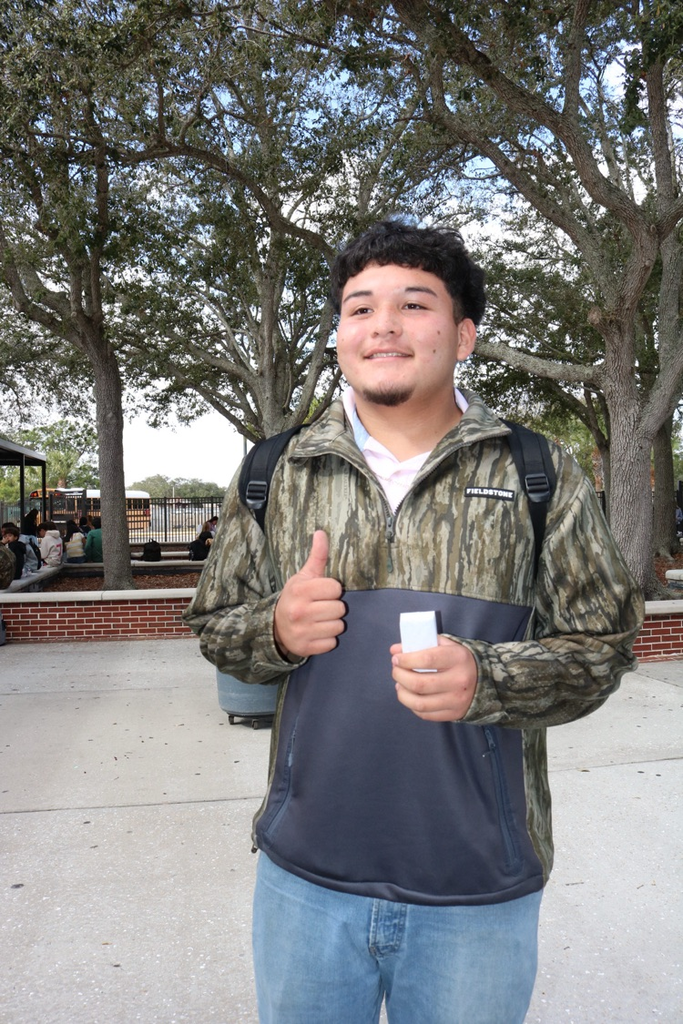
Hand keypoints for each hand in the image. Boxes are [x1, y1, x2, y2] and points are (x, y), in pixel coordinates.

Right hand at [273, 530, 345, 658]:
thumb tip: (321, 532)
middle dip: (334, 607)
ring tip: (321, 620)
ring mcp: (302, 631)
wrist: (275, 626)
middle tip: (322, 607)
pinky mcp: (306, 648)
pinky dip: (328, 639)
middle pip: (340, 608)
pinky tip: (317, 632)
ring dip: (333, 624)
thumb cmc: (295, 598)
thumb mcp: (303, 576)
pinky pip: (332, 643)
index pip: (336, 588)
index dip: (332, 590)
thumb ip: (316, 556)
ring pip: (338, 627)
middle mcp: (300, 611)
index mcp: (301, 590)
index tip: (323, 592)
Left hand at [390, 636, 477, 720]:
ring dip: (403, 694)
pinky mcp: (454, 714)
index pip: (427, 659)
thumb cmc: (460, 660)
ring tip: (399, 685)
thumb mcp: (447, 645)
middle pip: (419, 683)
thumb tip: (394, 650)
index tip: (396, 658)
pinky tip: (410, 696)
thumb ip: (422, 643)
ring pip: (420, 703)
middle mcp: (459, 681)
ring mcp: (457, 700)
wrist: (487, 681)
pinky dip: (412, 706)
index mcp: (458, 658)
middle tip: (395, 670)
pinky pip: (426, 714)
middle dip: (400, 676)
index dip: (406, 659)